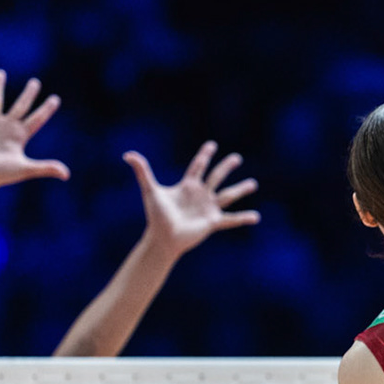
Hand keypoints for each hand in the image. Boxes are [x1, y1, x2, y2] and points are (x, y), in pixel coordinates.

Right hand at [0, 71, 68, 195]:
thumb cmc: (0, 175)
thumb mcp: (25, 169)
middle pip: (21, 106)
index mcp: (20, 136)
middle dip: (28, 94)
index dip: (46, 109)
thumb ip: (46, 168)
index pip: (37, 119)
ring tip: (0, 73)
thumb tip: (66, 174)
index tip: (55, 99)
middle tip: (35, 82)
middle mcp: (7, 128)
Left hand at [123, 140, 259, 260]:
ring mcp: (208, 208)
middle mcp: (200, 195)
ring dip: (241, 189)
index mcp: (188, 186)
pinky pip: (230, 219)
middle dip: (226, 167)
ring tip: (253, 184)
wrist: (162, 238)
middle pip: (216, 176)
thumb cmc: (156, 216)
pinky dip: (243, 218)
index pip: (198, 167)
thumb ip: (142, 171)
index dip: (204, 155)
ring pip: (228, 195)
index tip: (212, 145)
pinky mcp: (212, 222)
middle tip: (236, 158)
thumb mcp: (151, 191)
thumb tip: (128, 154)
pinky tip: (255, 217)